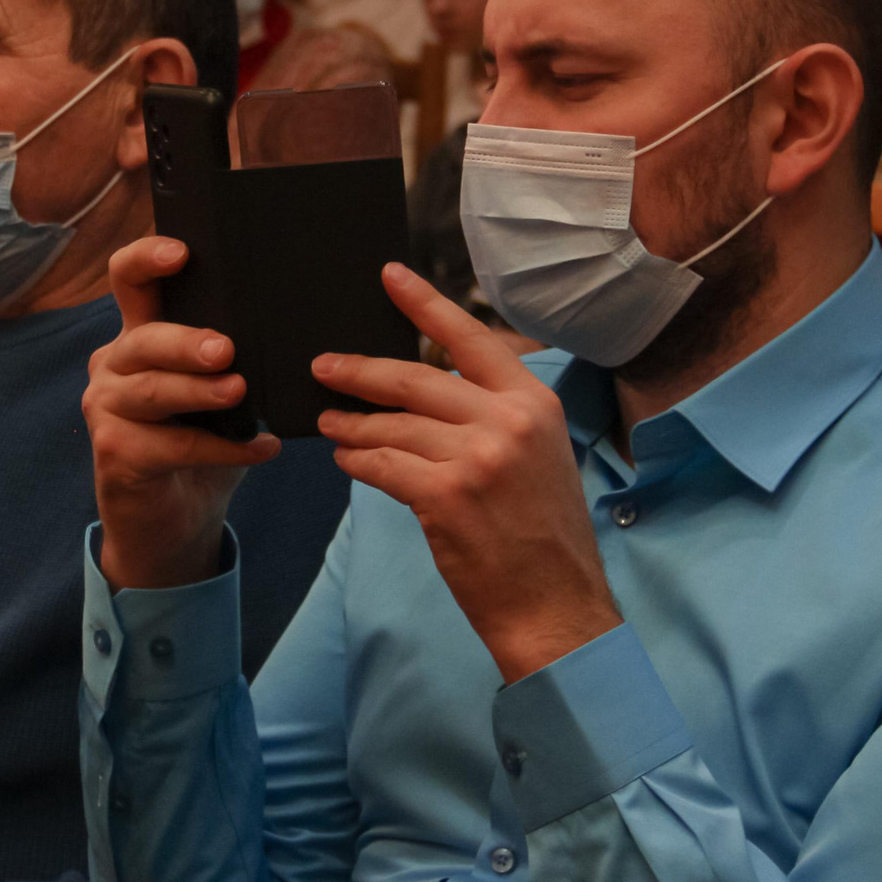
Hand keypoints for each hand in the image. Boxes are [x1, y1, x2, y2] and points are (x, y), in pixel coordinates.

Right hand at [84, 236, 280, 590]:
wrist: (171, 520)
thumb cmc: (199, 444)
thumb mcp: (218, 393)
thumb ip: (234, 359)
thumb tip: (298, 326)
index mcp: (139, 335)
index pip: (130, 280)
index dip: (147, 258)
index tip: (182, 253)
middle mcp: (114, 364)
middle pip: (143, 339)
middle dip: (185, 341)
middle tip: (227, 350)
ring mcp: (107, 409)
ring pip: (151, 391)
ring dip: (199, 392)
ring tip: (239, 392)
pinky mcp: (115, 453)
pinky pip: (170, 445)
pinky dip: (221, 449)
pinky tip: (262, 449)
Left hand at [315, 263, 620, 681]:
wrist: (556, 605)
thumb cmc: (543, 536)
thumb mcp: (539, 456)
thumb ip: (494, 416)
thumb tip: (429, 390)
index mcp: (534, 402)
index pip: (470, 338)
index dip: (425, 303)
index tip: (389, 276)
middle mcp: (509, 421)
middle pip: (415, 379)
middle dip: (361, 372)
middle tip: (325, 366)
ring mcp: (477, 457)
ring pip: (392, 425)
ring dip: (353, 424)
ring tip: (332, 424)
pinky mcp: (446, 495)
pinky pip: (383, 465)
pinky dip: (359, 462)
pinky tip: (348, 461)